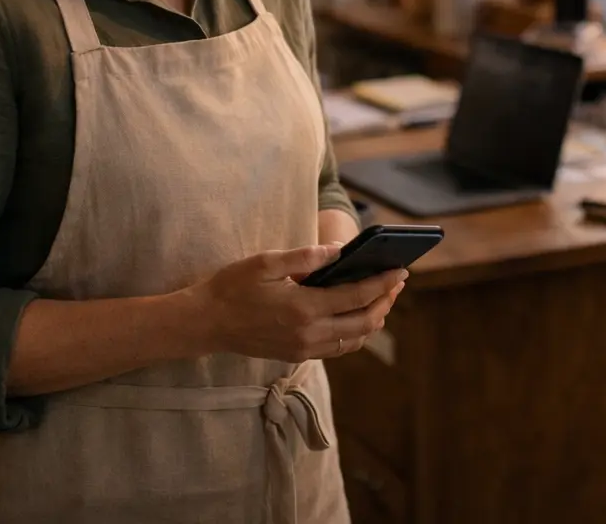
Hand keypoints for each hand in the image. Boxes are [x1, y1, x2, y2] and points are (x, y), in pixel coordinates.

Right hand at [190, 245, 406, 361]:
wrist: (205, 324)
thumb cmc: (232, 287)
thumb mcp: (265, 262)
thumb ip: (306, 257)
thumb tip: (340, 251)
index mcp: (303, 307)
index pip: (356, 296)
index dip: (382, 283)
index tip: (400, 271)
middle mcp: (308, 333)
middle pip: (363, 322)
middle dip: (385, 301)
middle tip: (396, 282)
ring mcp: (304, 349)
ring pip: (354, 340)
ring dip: (373, 319)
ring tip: (382, 298)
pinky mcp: (298, 355)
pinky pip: (338, 348)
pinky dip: (355, 333)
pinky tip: (356, 316)